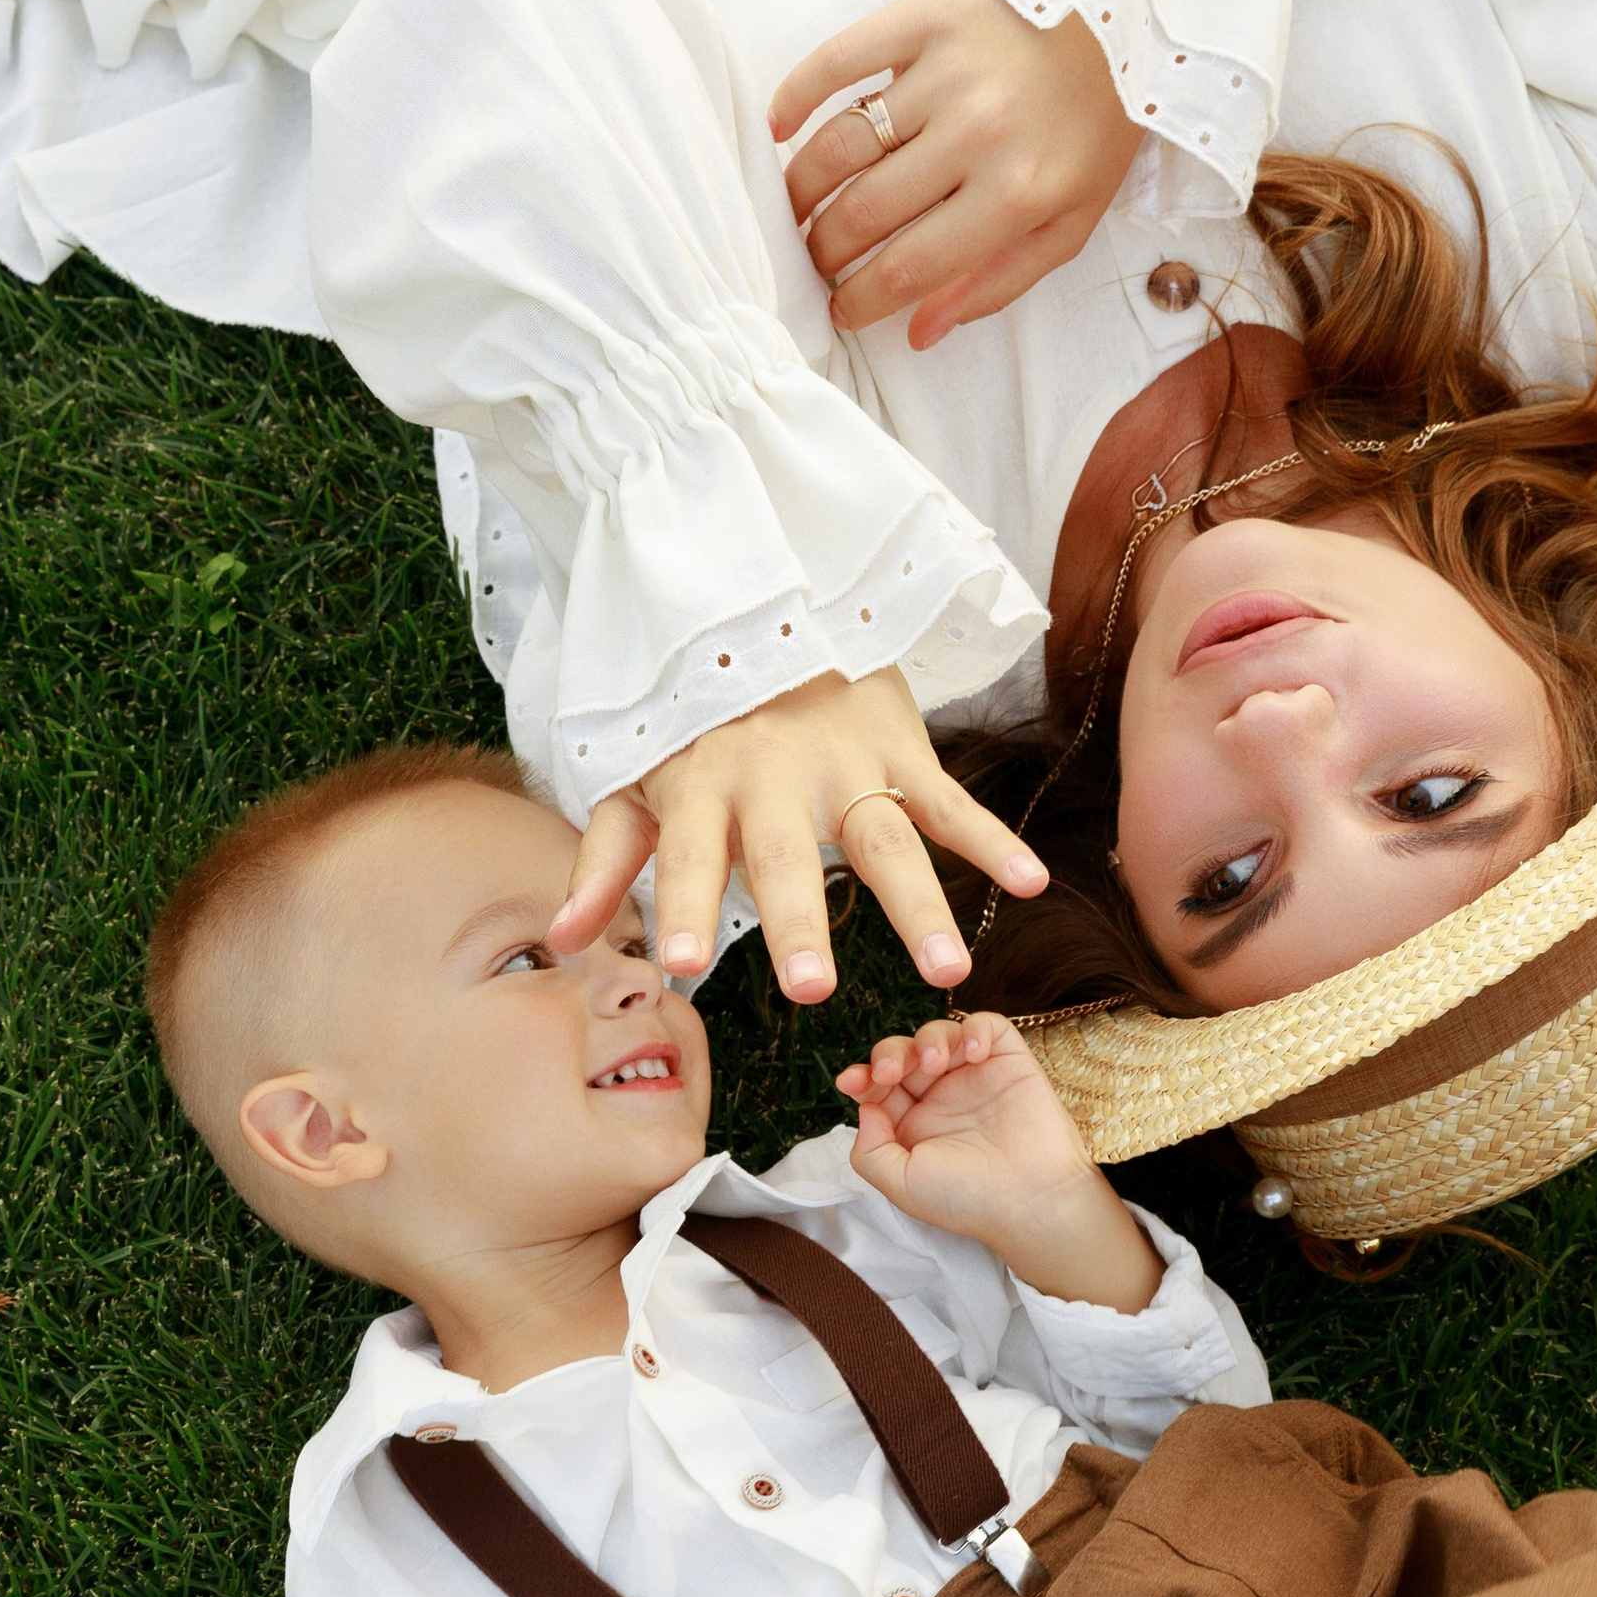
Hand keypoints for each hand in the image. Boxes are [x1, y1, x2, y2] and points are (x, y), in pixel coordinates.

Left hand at [549, 666, 1044, 1004]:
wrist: (766, 605)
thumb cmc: (696, 720)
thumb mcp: (637, 780)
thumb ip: (605, 862)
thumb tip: (566, 943)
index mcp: (701, 786)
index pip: (687, 854)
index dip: (682, 904)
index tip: (678, 964)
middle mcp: (772, 776)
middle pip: (787, 859)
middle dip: (798, 922)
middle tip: (809, 990)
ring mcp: (845, 762)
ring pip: (885, 840)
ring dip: (920, 906)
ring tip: (946, 970)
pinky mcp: (901, 747)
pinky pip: (951, 800)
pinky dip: (993, 840)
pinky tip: (1030, 884)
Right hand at [770, 0, 1139, 352]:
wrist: (1126, 25)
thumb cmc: (1092, 132)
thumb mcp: (1068, 224)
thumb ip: (996, 282)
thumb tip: (918, 331)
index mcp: (1017, 194)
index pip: (910, 265)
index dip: (861, 299)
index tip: (839, 310)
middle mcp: (978, 132)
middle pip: (866, 210)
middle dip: (825, 250)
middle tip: (815, 260)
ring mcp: (948, 70)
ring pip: (842, 144)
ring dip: (802, 189)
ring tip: (796, 211)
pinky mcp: (927, 15)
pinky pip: (839, 59)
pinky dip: (798, 95)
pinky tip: (781, 129)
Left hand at [839, 1013, 1161, 1311]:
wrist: (1032, 1200)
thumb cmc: (968, 1199)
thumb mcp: (900, 1184)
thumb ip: (869, 1149)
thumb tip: (864, 1107)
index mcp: (913, 1126)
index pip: (879, 1087)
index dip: (862, 1077)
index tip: (852, 1082)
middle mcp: (942, 1099)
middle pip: (904, 1053)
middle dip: (890, 1054)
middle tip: (891, 1072)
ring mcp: (976, 1078)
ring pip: (940, 1034)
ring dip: (929, 1039)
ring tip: (935, 1062)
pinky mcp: (1011, 1062)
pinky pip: (988, 1026)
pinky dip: (975, 1028)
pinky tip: (974, 1052)